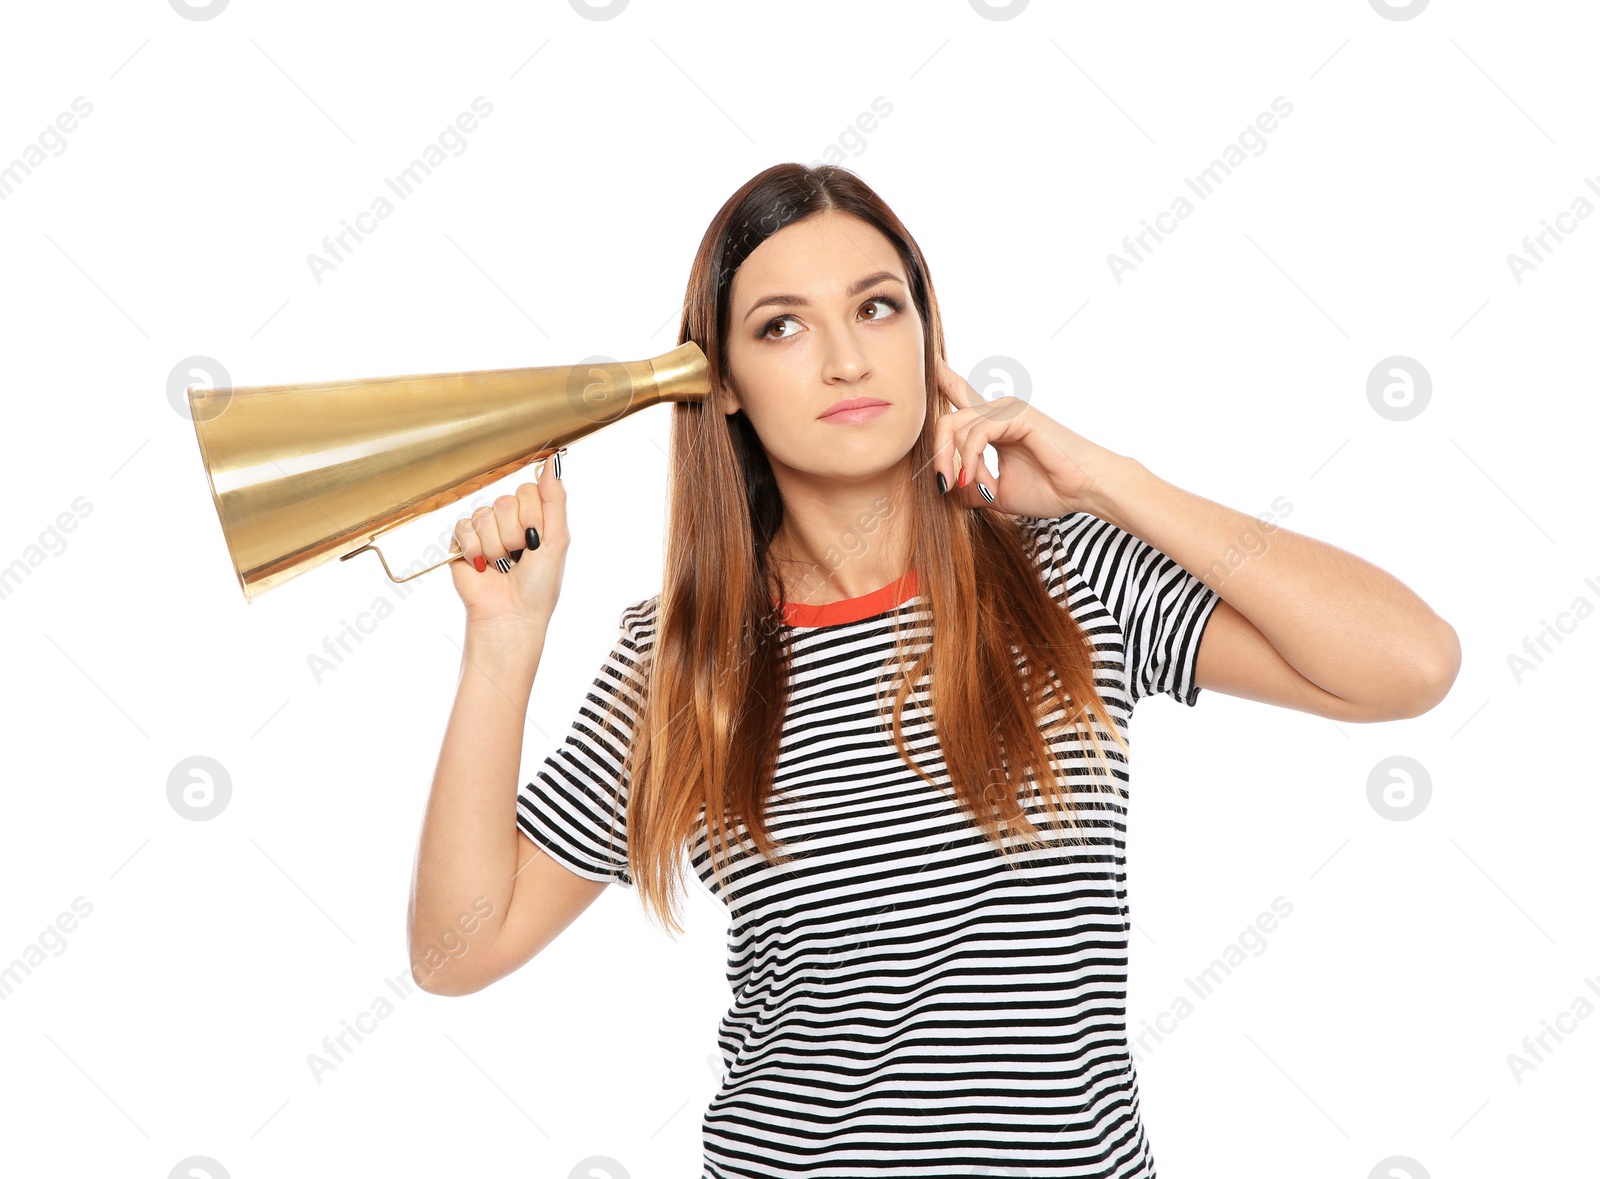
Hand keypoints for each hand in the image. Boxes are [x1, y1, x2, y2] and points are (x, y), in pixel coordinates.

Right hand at [448, 453, 567, 632]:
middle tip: (518, 556)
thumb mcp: (557, 540)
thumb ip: (555, 500)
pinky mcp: (461, 542)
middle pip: (505, 502)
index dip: (532, 516)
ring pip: (484, 514)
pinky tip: (481, 565)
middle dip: (514, 534)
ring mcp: (483, 530)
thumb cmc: (538, 586)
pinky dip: (474, 549)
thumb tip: (552, 463)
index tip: (536, 540)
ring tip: (500, 565)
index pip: (528, 490)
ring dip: (495, 546)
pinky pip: (463, 526)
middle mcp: (508, 521)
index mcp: (533, 518)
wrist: (511, 615)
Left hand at [931, 355, 1126, 519]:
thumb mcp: (997, 494)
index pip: (960, 394)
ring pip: (955, 427)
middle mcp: (998, 410)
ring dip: (961, 467)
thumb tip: (946, 490)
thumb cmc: (1051, 489)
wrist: (1086, 491)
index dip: (941, 377)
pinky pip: (976, 434)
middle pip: (944, 420)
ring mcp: (1007, 408)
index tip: (925, 359)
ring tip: (983, 491)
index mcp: (993, 424)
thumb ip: (969, 488)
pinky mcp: (1016, 413)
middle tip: (946, 488)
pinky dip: (973, 461)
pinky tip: (985, 483)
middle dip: (938, 457)